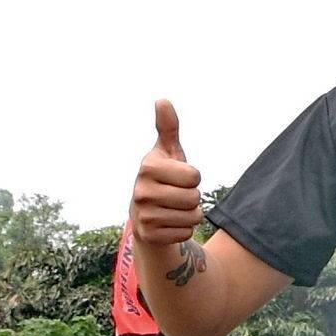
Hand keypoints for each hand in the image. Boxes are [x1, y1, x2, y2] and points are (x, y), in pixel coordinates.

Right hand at [130, 99, 201, 251]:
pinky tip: (170, 223)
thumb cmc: (164, 177)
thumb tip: (162, 100)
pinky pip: (186, 233)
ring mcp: (143, 215)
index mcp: (148, 167)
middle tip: (176, 195)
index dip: (193, 177)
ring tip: (174, 208)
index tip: (178, 177)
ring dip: (190, 213)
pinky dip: (184, 229)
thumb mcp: (168, 152)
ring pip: (193, 216)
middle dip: (193, 197)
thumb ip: (168, 127)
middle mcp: (141, 191)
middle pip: (194, 197)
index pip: (194, 175)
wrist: (147, 213)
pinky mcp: (149, 235)